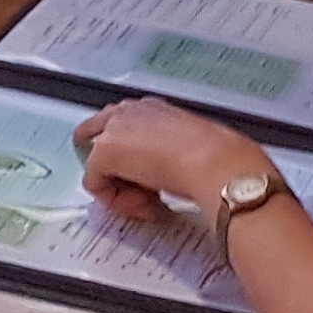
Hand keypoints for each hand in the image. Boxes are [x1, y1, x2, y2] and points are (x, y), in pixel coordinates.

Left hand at [71, 98, 266, 223]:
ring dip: (121, 189)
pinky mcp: (103, 152)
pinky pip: (95, 184)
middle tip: (144, 192)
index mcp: (152, 108)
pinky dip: (117, 201)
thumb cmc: (218, 158)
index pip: (124, 129)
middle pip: (97, 138)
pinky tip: (145, 204)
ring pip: (97, 165)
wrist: (217, 164)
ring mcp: (113, 130)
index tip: (153, 180)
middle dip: (116, 169)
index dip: (134, 161)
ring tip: (151, 201)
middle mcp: (129, 111)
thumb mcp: (189, 151)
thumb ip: (169, 155)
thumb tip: (169, 173)